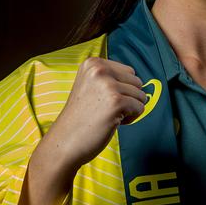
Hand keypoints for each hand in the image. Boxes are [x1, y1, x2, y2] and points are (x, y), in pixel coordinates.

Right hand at [42, 57, 146, 173]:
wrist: (65, 141)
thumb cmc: (81, 117)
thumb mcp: (90, 85)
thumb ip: (110, 77)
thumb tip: (140, 81)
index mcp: (93, 63)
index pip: (129, 71)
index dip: (121, 89)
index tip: (102, 100)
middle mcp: (100, 69)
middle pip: (137, 82)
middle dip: (128, 98)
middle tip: (105, 109)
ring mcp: (108, 85)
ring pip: (141, 95)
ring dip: (129, 109)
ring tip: (108, 115)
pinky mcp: (116, 102)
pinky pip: (140, 108)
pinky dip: (131, 118)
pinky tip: (112, 122)